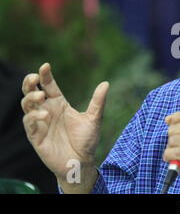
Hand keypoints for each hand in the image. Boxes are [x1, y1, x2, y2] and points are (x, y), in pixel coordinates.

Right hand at [21, 63, 108, 192]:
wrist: (82, 162)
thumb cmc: (86, 140)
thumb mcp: (94, 118)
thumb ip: (98, 101)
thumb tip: (106, 83)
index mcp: (60, 104)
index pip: (49, 86)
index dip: (45, 76)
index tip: (45, 66)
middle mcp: (48, 110)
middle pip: (31, 92)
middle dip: (29, 83)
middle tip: (34, 78)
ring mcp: (40, 123)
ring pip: (27, 105)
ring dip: (30, 98)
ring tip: (41, 96)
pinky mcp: (36, 136)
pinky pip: (29, 123)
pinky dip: (33, 116)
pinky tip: (44, 114)